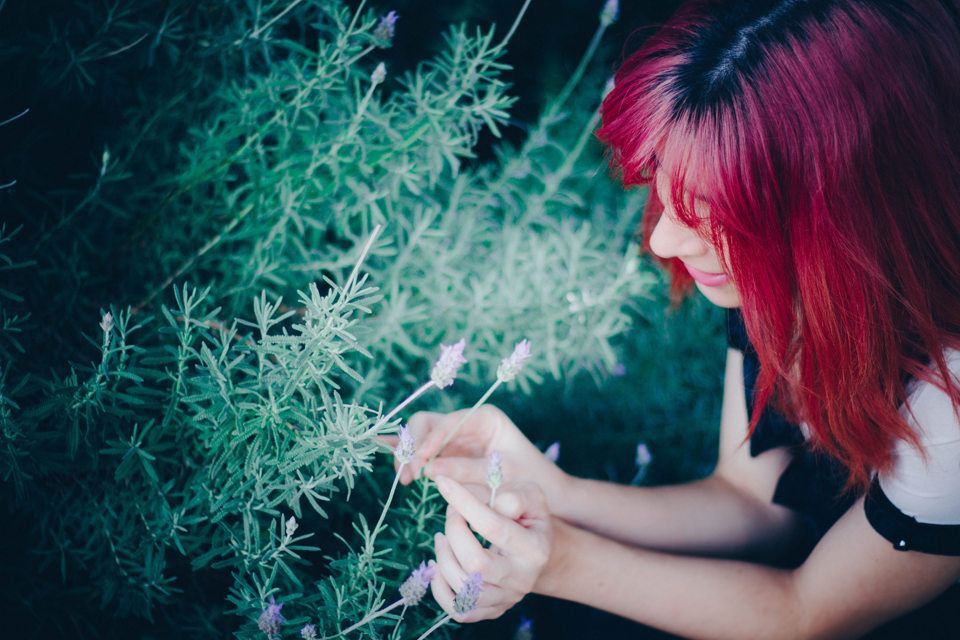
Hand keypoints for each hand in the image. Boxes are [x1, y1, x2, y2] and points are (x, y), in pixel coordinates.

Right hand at [391, 405, 571, 508]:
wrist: (549, 494)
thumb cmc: (531, 480)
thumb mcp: (500, 476)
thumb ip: (465, 471)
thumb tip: (429, 469)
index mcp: (486, 418)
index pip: (448, 422)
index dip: (430, 439)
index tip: (419, 458)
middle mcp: (469, 423)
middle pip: (428, 424)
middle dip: (414, 446)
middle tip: (408, 473)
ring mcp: (458, 438)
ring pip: (422, 438)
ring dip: (410, 456)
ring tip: (406, 479)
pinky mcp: (452, 455)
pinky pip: (426, 454)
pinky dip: (415, 463)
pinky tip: (404, 475)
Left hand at [430, 475, 551, 620]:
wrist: (539, 551)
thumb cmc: (529, 517)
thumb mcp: (531, 497)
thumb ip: (514, 496)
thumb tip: (490, 503)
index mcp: (535, 548)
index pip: (493, 526)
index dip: (464, 503)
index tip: (444, 484)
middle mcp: (522, 579)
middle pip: (474, 563)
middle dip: (454, 532)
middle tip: (451, 514)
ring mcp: (506, 599)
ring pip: (463, 587)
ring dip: (443, 557)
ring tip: (442, 537)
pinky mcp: (491, 610)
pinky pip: (459, 611)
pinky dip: (440, 589)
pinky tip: (438, 565)